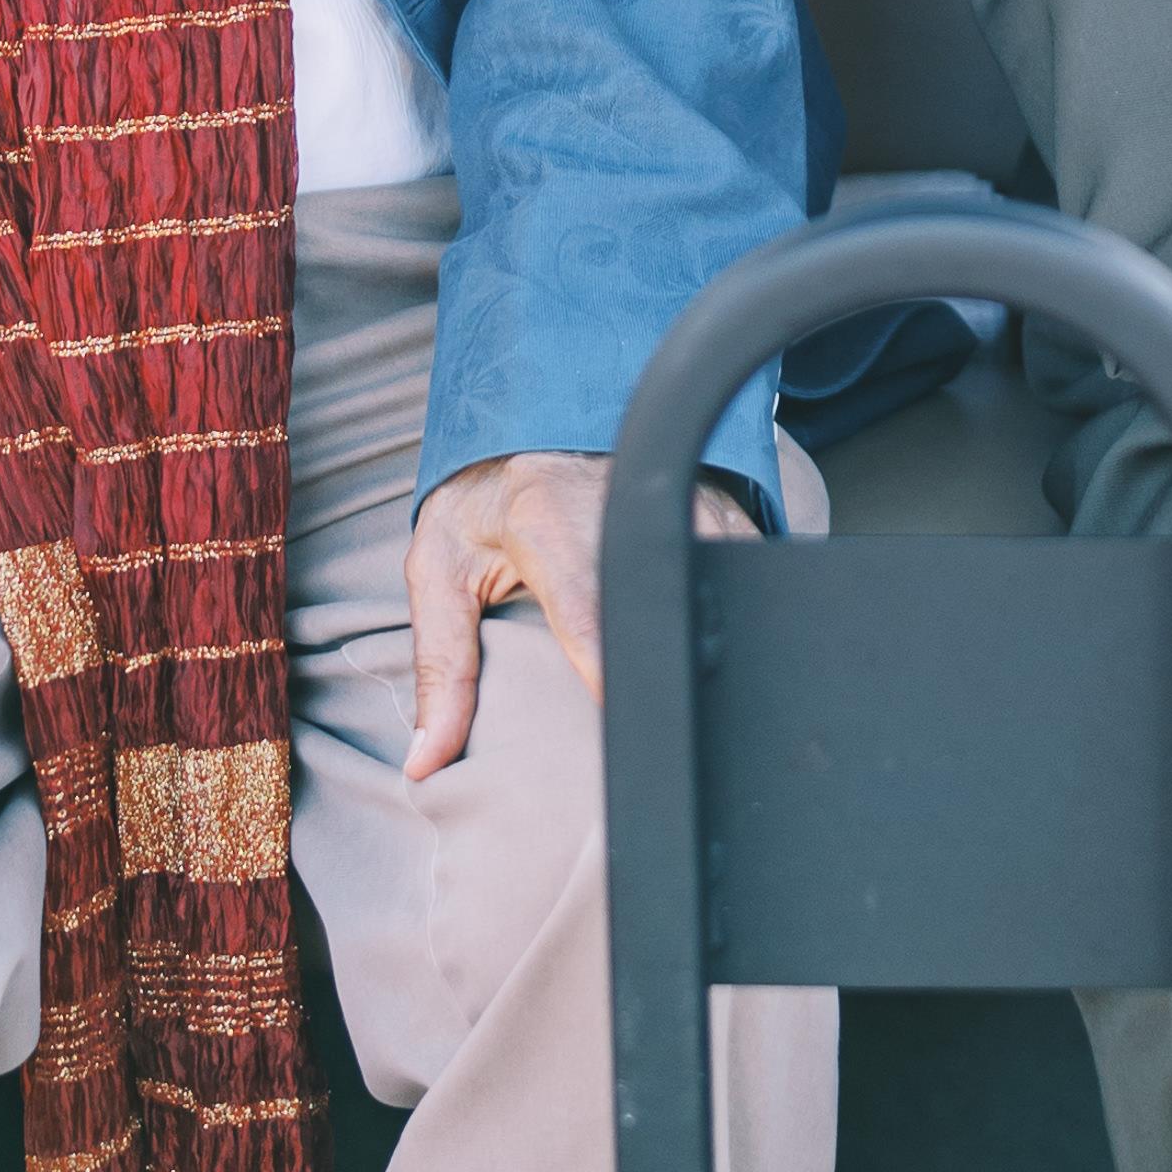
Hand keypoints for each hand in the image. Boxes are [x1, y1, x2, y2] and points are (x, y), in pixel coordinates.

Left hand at [401, 448, 758, 777]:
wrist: (536, 410)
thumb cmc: (484, 496)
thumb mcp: (440, 571)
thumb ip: (439, 667)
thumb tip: (426, 762)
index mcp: (547, 522)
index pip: (591, 614)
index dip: (613, 675)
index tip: (628, 730)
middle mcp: (624, 507)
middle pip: (664, 608)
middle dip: (667, 672)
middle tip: (658, 733)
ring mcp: (684, 502)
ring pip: (719, 590)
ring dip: (705, 642)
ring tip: (687, 692)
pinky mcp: (722, 509)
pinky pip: (745, 574)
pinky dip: (733, 611)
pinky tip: (714, 640)